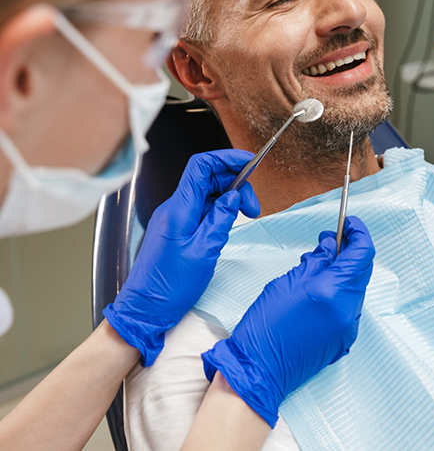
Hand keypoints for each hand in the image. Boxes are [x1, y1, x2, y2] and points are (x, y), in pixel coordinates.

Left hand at [103, 149, 259, 365]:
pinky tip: (229, 223)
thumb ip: (221, 219)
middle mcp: (174, 208)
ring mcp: (174, 218)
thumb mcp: (204, 252)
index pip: (201, 166)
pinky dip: (219, 210)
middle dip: (235, 183)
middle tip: (254, 206)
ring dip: (229, 198)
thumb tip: (234, 196)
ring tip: (246, 216)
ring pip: (206, 193)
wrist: (144, 309)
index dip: (226, 159)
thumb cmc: (169, 286)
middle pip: (207, 178)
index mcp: (179, 209)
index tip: (249, 163)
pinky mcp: (176, 229)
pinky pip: (200, 209)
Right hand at [202, 215, 374, 426]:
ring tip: (315, 266)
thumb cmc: (265, 326)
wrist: (259, 370)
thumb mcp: (287, 282)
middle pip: (362, 270)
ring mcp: (348, 328)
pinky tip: (318, 289)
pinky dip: (339, 291)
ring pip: (356, 287)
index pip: (362, 253)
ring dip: (343, 271)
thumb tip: (331, 245)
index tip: (349, 223)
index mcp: (333, 292)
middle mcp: (347, 310)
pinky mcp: (343, 339)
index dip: (358, 233)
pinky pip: (349, 306)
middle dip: (349, 250)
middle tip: (328, 241)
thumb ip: (316, 261)